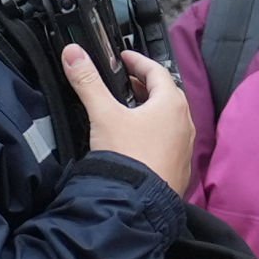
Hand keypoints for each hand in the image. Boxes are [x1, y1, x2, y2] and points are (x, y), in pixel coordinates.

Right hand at [63, 43, 193, 190]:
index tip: (123, 58)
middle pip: (165, 94)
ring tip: (128, 110)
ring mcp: (184, 147)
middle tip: (124, 82)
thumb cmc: (127, 156)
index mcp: (171, 104)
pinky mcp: (179, 167)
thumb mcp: (103, 114)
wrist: (138, 205)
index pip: (157, 71)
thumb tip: (73, 53)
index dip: (137, 61)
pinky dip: (154, 133)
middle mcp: (184, 123)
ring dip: (150, 110)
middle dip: (144, 85)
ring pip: (168, 119)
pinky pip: (168, 141)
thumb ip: (87, 81)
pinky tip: (137, 140)